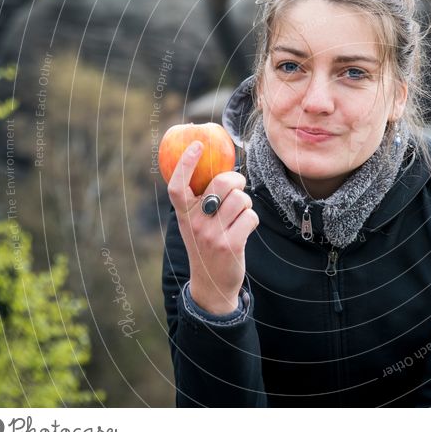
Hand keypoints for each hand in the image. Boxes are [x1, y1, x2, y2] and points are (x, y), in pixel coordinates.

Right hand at [167, 141, 259, 313]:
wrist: (211, 286)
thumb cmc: (206, 247)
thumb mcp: (193, 225)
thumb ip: (199, 202)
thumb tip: (221, 170)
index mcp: (183, 215)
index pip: (177, 185)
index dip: (186, 163)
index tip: (197, 145)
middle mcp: (195, 223)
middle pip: (222, 183)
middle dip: (237, 180)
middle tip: (239, 187)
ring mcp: (212, 234)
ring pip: (241, 199)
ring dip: (246, 204)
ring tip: (240, 215)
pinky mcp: (231, 244)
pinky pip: (251, 216)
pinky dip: (252, 220)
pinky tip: (245, 229)